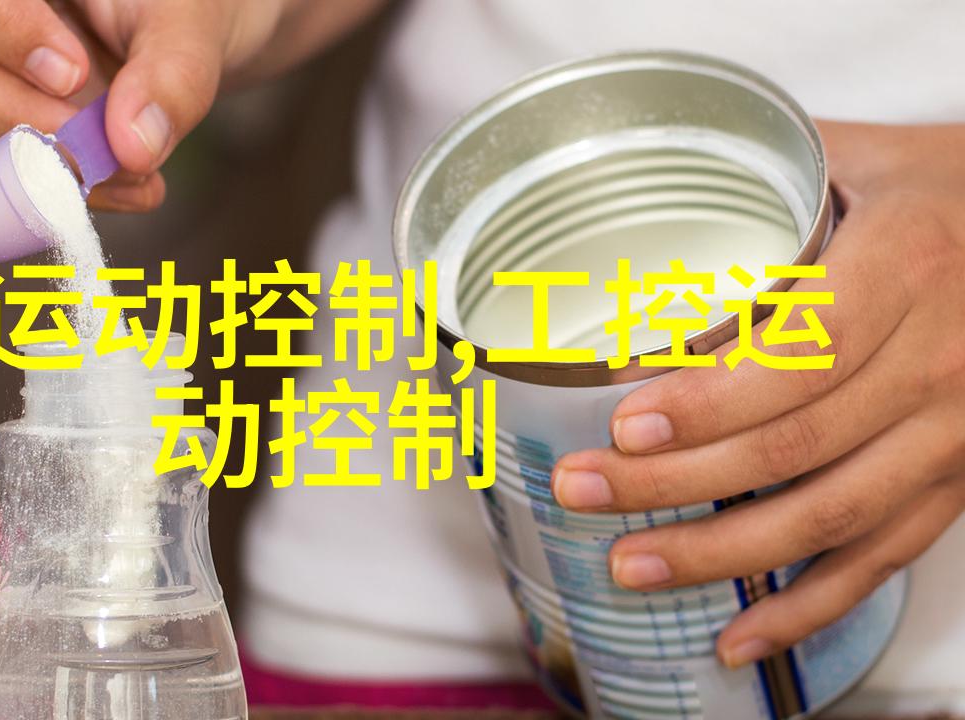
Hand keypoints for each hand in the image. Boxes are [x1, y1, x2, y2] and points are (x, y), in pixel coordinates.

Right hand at [0, 0, 286, 210]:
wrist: (172, 39)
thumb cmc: (170, 9)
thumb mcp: (186, 26)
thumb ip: (171, 73)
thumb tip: (133, 146)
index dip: (7, 33)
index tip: (74, 76)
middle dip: (28, 118)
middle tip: (112, 151)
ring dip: (47, 164)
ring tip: (137, 176)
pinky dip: (58, 184)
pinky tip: (122, 186)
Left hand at [551, 121, 964, 668]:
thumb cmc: (944, 192)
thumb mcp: (865, 156)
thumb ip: (762, 176)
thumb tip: (638, 179)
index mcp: (908, 267)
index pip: (804, 352)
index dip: (714, 397)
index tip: (626, 418)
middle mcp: (940, 360)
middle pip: (795, 446)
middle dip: (673, 479)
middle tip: (581, 489)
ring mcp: (956, 433)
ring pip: (831, 515)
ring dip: (722, 553)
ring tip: (629, 566)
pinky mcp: (960, 481)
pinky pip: (885, 557)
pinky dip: (810, 606)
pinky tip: (738, 635)